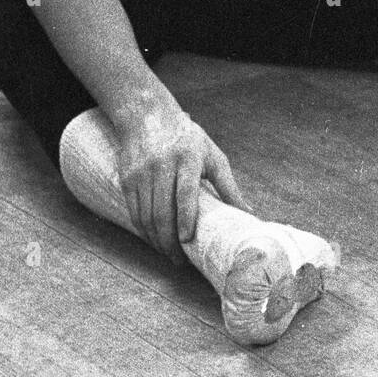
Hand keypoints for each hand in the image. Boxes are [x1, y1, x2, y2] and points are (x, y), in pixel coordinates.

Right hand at [114, 105, 248, 261]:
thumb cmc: (188, 138)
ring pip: (146, 215)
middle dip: (169, 240)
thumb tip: (249, 212)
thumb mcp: (212, 156)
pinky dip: (144, 230)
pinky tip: (154, 239)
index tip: (187, 239)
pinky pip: (135, 211)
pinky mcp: (128, 179)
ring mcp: (142, 173)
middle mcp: (162, 166)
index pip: (185, 192)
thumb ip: (228, 186)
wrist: (147, 116)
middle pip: (163, 210)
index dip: (185, 217)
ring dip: (156, 239)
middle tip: (179, 260)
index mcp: (188, 158)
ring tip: (169, 254)